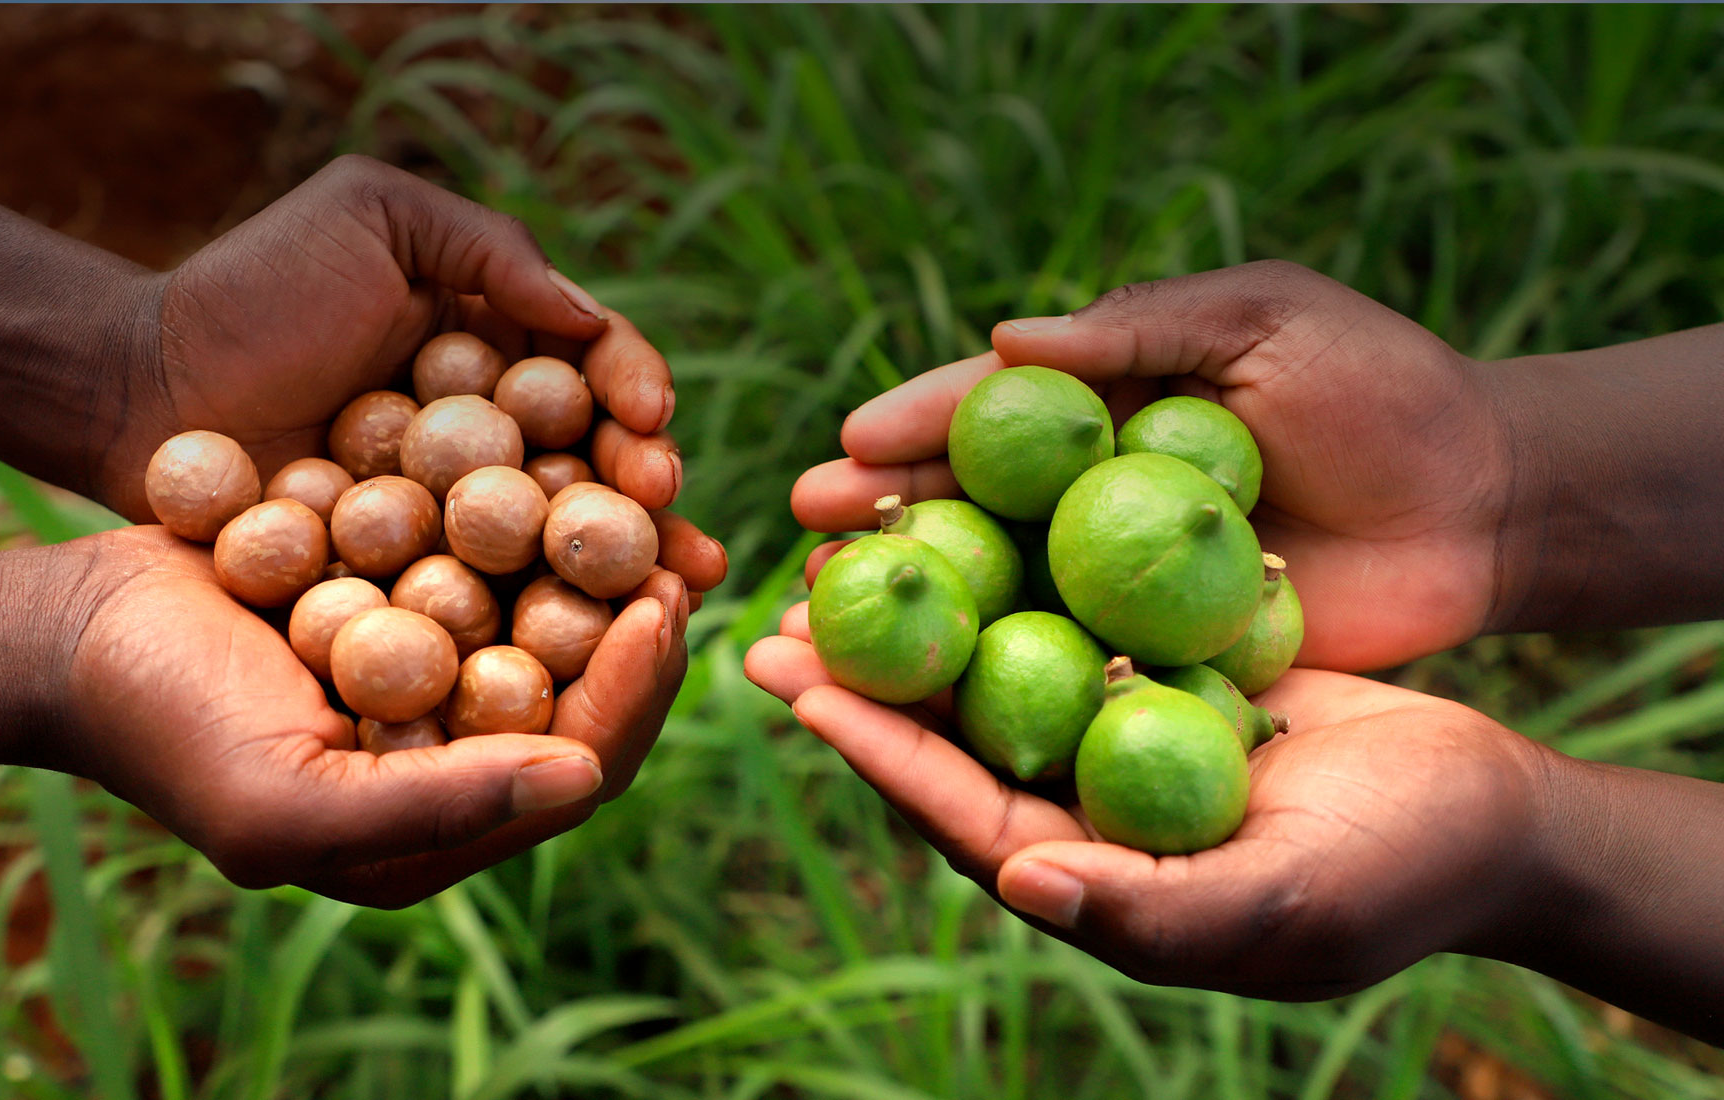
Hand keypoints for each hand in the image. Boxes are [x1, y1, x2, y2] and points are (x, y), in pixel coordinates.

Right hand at [51, 525, 696, 907]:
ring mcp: (431, 676)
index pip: (579, 767)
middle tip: (682, 544)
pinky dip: (538, 522)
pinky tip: (572, 458)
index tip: (665, 602)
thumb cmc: (166, 724)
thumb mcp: (287, 801)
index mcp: (436, 829)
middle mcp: (449, 754)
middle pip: (587, 696)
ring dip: (605, 566)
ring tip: (648, 493)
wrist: (70, 629)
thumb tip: (584, 777)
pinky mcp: (407, 604)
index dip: (636, 692)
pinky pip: (498, 566)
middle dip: (641, 624)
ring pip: (554, 623)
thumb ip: (439, 805)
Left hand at [99, 154, 698, 572]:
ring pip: (563, 535)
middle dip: (647, 485)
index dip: (633, 388)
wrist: (139, 389)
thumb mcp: (375, 218)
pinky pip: (492, 593)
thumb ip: (490, 250)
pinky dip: (550, 616)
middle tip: (671, 510)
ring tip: (685, 588)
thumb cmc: (251, 290)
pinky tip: (600, 644)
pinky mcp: (416, 573)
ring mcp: (458, 508)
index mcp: (497, 343)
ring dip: (631, 561)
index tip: (646, 420)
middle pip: (596, 459)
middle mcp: (492, 429)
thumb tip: (592, 319)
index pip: (591, 364)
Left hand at [744, 610, 1551, 998]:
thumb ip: (1153, 911)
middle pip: (950, 737)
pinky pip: (1068, 615)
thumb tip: (1021, 884)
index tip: (800, 690)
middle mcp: (1082, 806)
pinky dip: (1016, 570)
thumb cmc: (1402, 872)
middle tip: (772, 609)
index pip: (957, 811)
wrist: (1496, 808)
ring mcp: (1117, 736)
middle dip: (862, 677)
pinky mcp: (1159, 673)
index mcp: (1088, 874)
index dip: (879, 752)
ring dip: (925, 613)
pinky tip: (968, 507)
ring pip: (997, 669)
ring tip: (845, 543)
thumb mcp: (1284, 903)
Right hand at [791, 260, 1509, 669]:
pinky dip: (1001, 676)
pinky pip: (1069, 662)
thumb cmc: (1386, 392)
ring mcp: (1123, 579)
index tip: (845, 450)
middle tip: (802, 538)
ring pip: (998, 589)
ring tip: (830, 621)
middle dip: (881, 518)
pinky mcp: (1164, 651)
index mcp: (1107, 406)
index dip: (913, 429)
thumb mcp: (1268, 323)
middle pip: (967, 506)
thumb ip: (1141, 330)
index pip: (989, 415)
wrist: (1488, 504)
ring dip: (913, 607)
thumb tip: (1004, 339)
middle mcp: (1095, 494)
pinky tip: (933, 700)